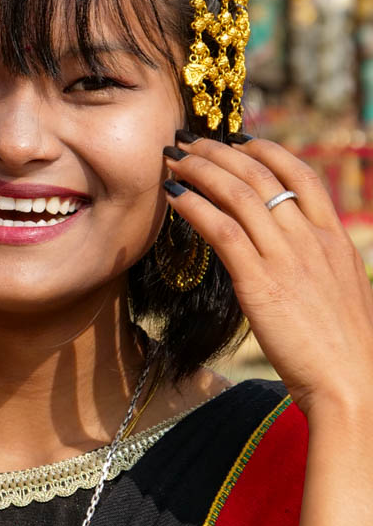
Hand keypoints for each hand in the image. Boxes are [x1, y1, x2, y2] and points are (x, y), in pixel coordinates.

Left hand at [163, 134, 372, 416]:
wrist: (350, 385)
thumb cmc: (342, 347)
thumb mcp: (341, 289)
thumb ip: (319, 261)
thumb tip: (292, 247)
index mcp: (336, 239)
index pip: (302, 175)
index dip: (266, 151)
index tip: (238, 140)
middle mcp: (313, 241)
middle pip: (263, 177)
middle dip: (222, 152)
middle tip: (191, 141)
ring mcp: (288, 260)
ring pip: (239, 195)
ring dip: (201, 170)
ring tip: (174, 159)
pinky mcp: (260, 283)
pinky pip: (222, 230)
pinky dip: (194, 206)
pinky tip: (173, 195)